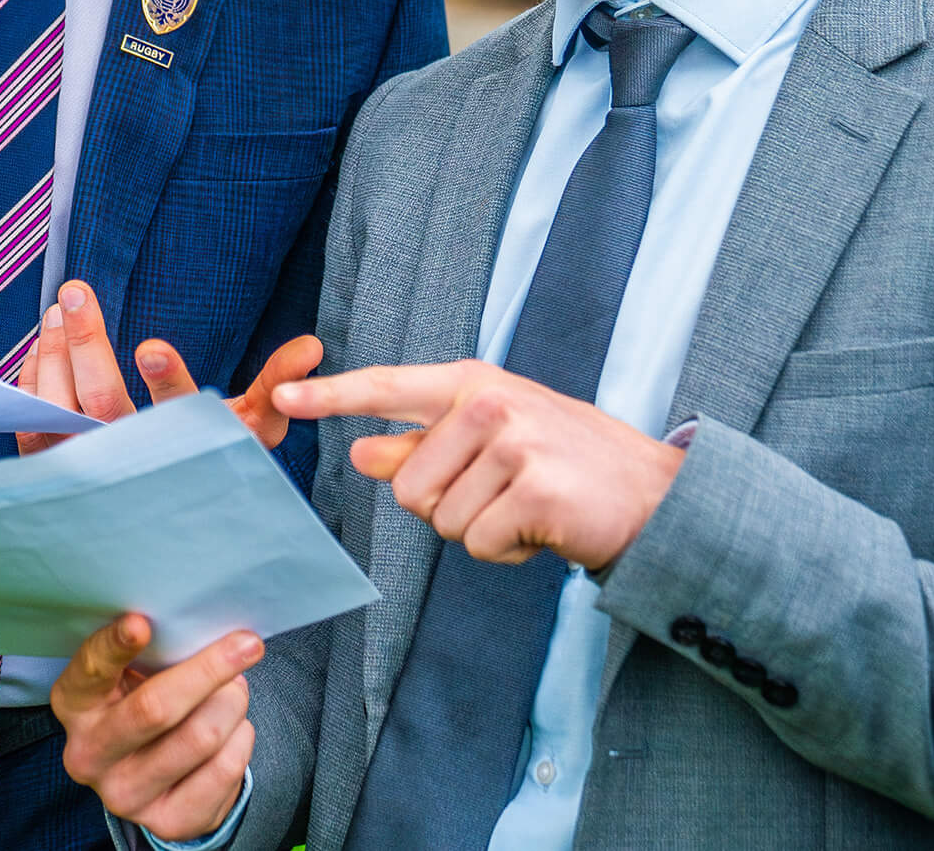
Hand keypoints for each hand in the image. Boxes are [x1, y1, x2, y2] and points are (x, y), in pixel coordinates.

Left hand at [15, 279, 322, 454]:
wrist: (168, 520)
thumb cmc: (211, 458)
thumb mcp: (253, 425)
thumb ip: (278, 383)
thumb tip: (311, 346)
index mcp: (184, 446)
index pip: (176, 412)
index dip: (166, 381)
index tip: (151, 345)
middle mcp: (134, 460)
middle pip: (101, 402)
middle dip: (87, 344)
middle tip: (76, 291)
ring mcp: (90, 468)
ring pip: (60, 409)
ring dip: (54, 353)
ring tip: (59, 308)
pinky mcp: (56, 468)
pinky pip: (32, 425)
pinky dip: (32, 380)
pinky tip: (42, 345)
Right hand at [54, 612, 259, 841]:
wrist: (148, 771)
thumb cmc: (142, 699)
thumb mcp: (131, 671)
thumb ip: (152, 649)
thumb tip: (203, 629)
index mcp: (75, 704)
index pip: (92, 670)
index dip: (115, 645)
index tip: (141, 623)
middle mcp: (89, 755)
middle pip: (155, 709)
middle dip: (209, 670)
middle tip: (247, 644)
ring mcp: (124, 795)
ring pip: (200, 737)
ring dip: (232, 703)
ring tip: (234, 690)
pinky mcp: (166, 821)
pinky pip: (224, 770)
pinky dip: (241, 738)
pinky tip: (234, 728)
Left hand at [275, 360, 683, 570]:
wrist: (651, 494)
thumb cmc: (563, 464)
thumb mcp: (490, 441)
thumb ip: (422, 446)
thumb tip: (359, 450)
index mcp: (470, 382)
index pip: (386, 388)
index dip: (330, 395)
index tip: (282, 395)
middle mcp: (487, 401)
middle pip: (407, 486)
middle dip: (445, 508)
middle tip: (501, 494)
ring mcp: (512, 441)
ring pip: (441, 520)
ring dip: (480, 531)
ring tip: (526, 507)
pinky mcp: (533, 486)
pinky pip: (478, 543)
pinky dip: (506, 551)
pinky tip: (541, 528)